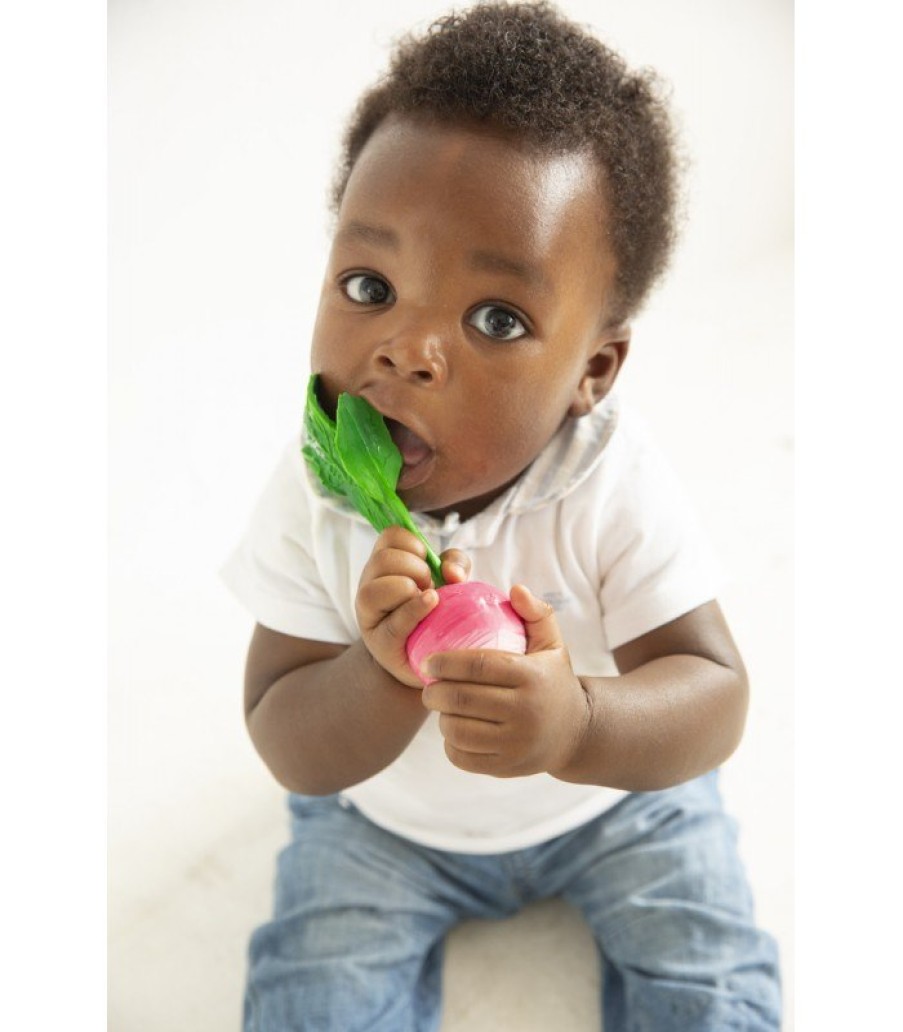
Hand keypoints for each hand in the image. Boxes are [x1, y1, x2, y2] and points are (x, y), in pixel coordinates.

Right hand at [355, 526, 470, 687]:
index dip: (414, 544)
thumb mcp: (449, 580)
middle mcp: (369, 584)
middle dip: (416, 568)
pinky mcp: (381, 642)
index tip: (427, 562)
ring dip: (409, 589)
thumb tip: (451, 572)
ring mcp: (370, 615)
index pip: (390, 535)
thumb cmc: (437, 612)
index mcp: (384, 564)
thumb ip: (455, 564)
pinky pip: (395, 622)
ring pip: (376, 589)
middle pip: (384, 559)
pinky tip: (432, 605)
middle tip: (429, 585)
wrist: (431, 657)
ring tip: (427, 600)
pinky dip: (415, 610)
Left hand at [420, 585, 590, 776]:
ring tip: (441, 706)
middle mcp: (525, 712)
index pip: (478, 666)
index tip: (428, 660)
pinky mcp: (507, 767)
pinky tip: (454, 729)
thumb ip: (535, 612)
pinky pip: (462, 756)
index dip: (446, 662)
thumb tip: (514, 589)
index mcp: (532, 676)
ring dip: (440, 717)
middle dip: (434, 691)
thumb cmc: (553, 679)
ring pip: (457, 730)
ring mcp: (516, 744)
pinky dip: (450, 743)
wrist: (576, 733)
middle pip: (461, 699)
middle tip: (428, 685)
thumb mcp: (552, 643)